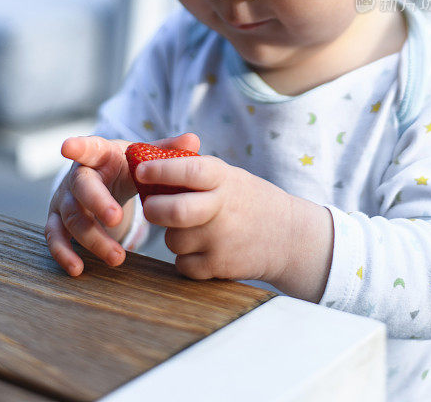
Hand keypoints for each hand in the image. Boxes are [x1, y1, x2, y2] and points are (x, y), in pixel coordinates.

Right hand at [45, 132, 199, 276]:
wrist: (106, 181)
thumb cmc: (128, 168)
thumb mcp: (144, 158)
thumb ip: (167, 150)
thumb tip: (193, 140)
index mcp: (101, 155)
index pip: (89, 147)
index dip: (78, 147)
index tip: (67, 146)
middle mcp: (78, 175)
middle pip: (82, 186)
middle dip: (97, 202)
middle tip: (117, 218)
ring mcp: (65, 198)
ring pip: (71, 217)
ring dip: (93, 238)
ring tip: (118, 257)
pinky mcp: (58, 220)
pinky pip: (55, 238)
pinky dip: (64, 253)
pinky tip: (78, 269)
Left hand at [138, 155, 292, 284]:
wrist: (289, 236)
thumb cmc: (247, 201)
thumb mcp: (229, 177)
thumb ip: (195, 173)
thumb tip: (147, 164)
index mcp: (223, 179)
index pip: (188, 170)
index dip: (160, 170)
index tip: (141, 170)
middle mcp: (222, 208)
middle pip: (174, 211)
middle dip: (154, 210)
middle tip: (151, 208)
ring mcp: (221, 239)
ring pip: (174, 240)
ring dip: (175, 236)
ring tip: (195, 230)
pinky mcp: (220, 266)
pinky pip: (182, 264)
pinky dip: (186, 260)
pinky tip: (204, 249)